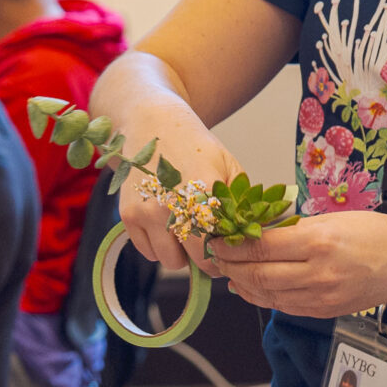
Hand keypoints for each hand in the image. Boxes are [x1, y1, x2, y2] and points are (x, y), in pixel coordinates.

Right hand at [113, 105, 246, 275]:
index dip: (227, 254)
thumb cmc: (196, 147)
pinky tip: (165, 225)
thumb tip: (258, 237)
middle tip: (209, 244)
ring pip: (170, 262)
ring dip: (180, 254)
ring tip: (185, 231)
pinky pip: (148, 253)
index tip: (228, 250)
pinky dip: (158, 246)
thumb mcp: (228, 167)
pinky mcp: (128, 216)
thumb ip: (242, 204)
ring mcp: (147, 212)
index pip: (220, 247)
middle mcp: (172, 205)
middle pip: (195, 261)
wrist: (152, 124)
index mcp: (203, 192)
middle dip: (206, 257)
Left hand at [208, 210, 386, 318]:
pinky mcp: (323, 311)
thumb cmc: (372, 234)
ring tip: (230, 271)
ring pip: (267, 295)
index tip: (218, 240)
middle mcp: (318, 273)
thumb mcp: (331, 219)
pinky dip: (263, 297)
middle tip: (218, 257)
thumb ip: (293, 228)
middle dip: (231, 267)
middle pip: (258, 275)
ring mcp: (321, 297)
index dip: (233, 246)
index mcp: (319, 242)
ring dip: (243, 284)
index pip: (261, 247)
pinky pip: (284, 306)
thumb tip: (254, 232)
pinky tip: (252, 286)